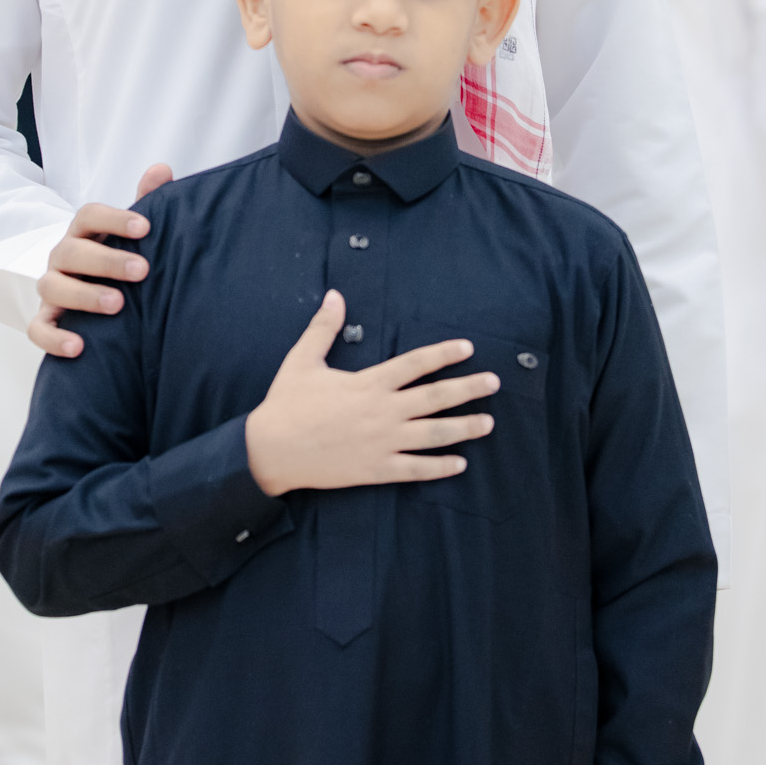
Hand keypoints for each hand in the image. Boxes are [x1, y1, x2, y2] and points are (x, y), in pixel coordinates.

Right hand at [28, 163, 172, 357]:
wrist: (94, 298)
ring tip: (118, 305)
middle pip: (72, 251)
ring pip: (53, 287)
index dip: (115, 219)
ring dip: (84, 296)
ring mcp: (51, 288)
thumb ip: (146, 201)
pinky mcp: (44, 320)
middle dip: (107, 260)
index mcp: (83, 233)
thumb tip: (162, 169)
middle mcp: (62, 257)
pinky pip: (38, 329)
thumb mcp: (131, 233)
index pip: (89, 215)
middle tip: (142, 270)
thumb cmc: (116, 259)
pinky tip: (79, 347)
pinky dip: (54, 338)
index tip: (145, 227)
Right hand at [243, 289, 497, 496]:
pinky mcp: (376, 469)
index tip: (468, 348)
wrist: (271, 450)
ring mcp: (382, 443)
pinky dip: (440, 467)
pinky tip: (460, 464)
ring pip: (433, 435)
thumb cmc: (286, 403)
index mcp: (368, 383)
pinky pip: (415, 469)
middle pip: (435, 399)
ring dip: (464, 428)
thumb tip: (335, 295)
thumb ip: (323, 328)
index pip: (415, 364)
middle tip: (494, 383)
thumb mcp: (302, 360)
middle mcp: (382, 412)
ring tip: (488, 423)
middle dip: (468, 389)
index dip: (443, 354)